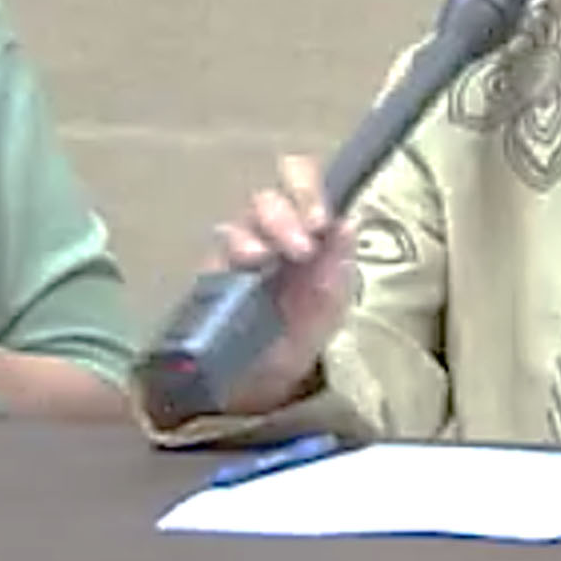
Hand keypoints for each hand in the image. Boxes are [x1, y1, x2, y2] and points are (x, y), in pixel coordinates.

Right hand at [208, 155, 356, 415]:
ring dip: (256, 234)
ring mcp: (238, 249)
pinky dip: (232, 252)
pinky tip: (243, 266)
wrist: (265, 379)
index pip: (300, 181)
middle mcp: (268, 230)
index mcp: (303, 226)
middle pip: (267, 197)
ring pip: (240, 220)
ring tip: (264, 259)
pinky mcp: (213, 272)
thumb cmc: (302, 331)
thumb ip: (337, 265)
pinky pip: (216, 251)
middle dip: (284, 216)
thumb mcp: (330, 303)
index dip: (306, 189)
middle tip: (300, 249)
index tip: (318, 222)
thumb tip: (348, 221)